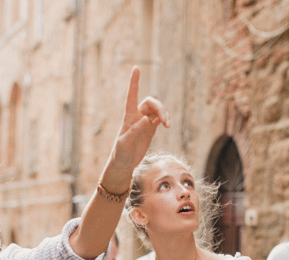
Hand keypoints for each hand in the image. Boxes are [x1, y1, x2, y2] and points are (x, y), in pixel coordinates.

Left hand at [102, 67, 169, 191]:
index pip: (131, 95)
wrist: (124, 163)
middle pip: (150, 102)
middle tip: (164, 119)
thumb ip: (135, 131)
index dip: (134, 82)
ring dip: (164, 114)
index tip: (136, 68)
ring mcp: (145, 122)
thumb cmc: (120, 152)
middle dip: (159, 107)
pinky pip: (160, 118)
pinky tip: (167, 125)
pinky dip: (165, 119)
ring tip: (167, 124)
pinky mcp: (151, 129)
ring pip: (157, 109)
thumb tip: (148, 120)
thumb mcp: (125, 143)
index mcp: (128, 117)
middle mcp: (137, 116)